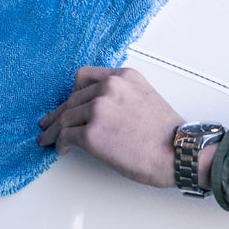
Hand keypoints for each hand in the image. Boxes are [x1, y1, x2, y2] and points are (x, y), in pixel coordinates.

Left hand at [38, 67, 183, 187]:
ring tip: (49, 138)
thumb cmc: (168, 134)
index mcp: (123, 77)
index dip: (73, 93)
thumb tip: (103, 111)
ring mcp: (98, 110)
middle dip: (59, 113)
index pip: (85, 77)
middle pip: (72, 99)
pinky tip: (62, 149)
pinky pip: (66, 136)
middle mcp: (109, 88)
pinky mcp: (91, 133)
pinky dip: (61, 143)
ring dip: (56, 130)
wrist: (178, 152)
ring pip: (65, 117)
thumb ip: (122, 95)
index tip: (68, 103)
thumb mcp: (145, 97)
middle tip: (49, 122)